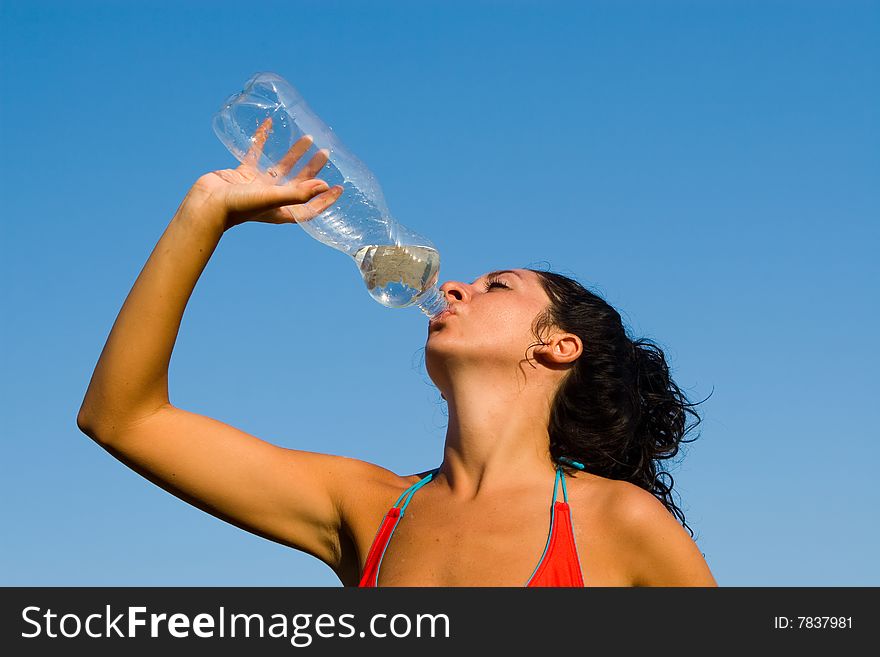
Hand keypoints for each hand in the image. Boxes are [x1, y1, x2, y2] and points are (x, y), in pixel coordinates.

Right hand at [189, 118, 343, 231]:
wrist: (205, 204)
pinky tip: (269, 125)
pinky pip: (256, 154)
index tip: (339, 187)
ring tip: (308, 138)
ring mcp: (258, 186)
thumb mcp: (272, 199)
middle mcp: (272, 199)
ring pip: (281, 167)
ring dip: (294, 154)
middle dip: (313, 169)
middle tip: (325, 153)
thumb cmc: (239, 206)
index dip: (325, 199)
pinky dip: (263, 140)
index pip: (310, 207)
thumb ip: (297, 193)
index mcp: (282, 211)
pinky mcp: (243, 174)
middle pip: (299, 183)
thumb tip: (324, 186)